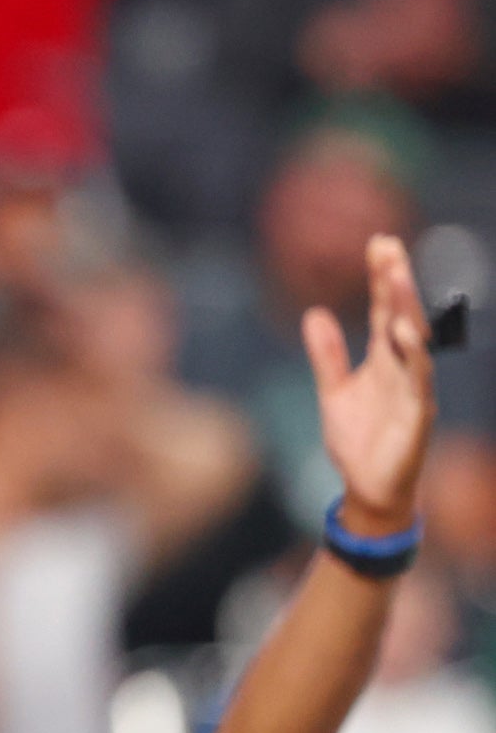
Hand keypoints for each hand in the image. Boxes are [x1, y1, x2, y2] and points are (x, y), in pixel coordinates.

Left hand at [307, 233, 436, 535]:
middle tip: (387, 246)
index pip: (385, 311)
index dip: (382, 279)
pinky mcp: (417, 417)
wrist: (367, 490)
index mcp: (384, 360)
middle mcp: (403, 369)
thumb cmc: (358, 441)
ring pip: (414, 343)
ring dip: (406, 310)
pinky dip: (414, 358)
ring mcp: (413, 390)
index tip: (378, 243)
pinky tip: (406, 334)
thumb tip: (315, 314)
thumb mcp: (333, 392)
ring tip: (395, 278)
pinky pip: (418, 382)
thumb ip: (327, 355)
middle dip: (395, 282)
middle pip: (402, 316)